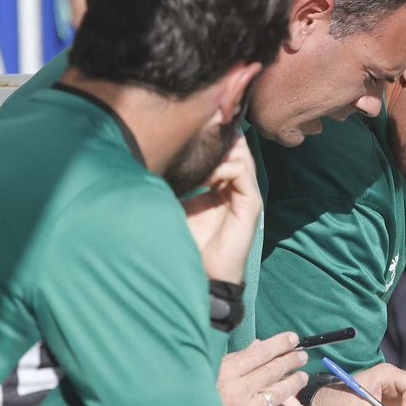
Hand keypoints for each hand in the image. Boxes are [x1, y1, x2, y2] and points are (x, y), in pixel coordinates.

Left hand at [183, 135, 261, 283]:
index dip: (208, 136)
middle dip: (216, 136)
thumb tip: (154, 162)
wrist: (203, 273)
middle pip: (235, 144)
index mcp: (223, 183)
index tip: (185, 132)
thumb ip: (175, 183)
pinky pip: (241, 173)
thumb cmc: (190, 242)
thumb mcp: (178, 205)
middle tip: (194, 136)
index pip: (224, 147)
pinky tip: (205, 176)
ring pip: (241, 154)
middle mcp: (237, 185)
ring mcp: (246, 193)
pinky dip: (224, 168)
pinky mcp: (251, 204)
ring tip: (199, 155)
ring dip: (220, 150)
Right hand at [216, 332, 318, 405]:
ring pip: (278, 395)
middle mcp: (236, 391)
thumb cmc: (189, 399)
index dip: (279, 344)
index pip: (259, 353)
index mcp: (224, 372)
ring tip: (301, 377)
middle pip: (272, 371)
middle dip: (291, 360)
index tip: (292, 339)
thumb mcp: (207, 373)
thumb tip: (257, 345)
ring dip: (293, 383)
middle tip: (301, 356)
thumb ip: (233, 360)